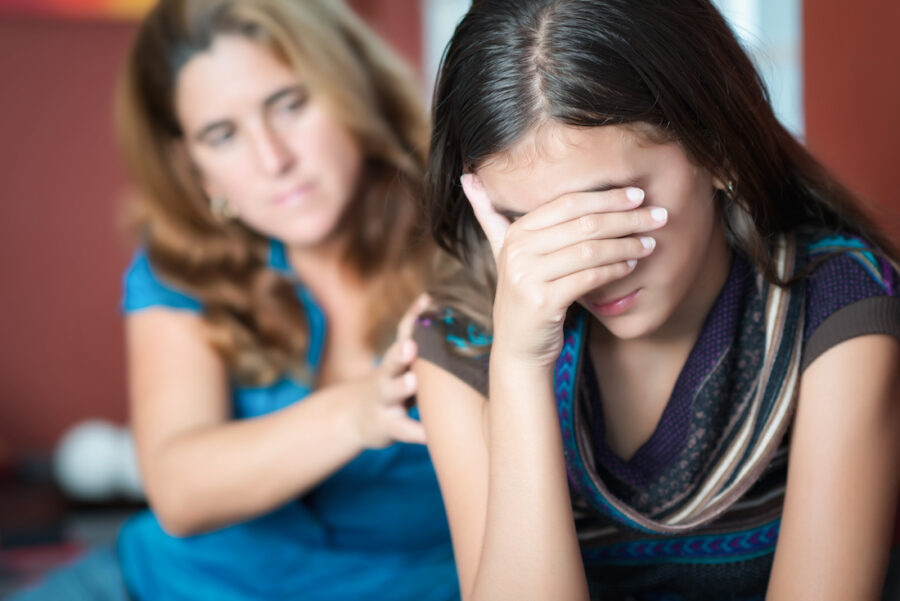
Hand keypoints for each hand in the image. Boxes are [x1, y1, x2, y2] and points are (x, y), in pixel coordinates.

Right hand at [349, 294, 430, 448]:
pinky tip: (430, 434)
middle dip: (400, 353)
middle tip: (410, 346)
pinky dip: (417, 432)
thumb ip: (421, 341)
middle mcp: (388, 375)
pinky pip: (404, 429)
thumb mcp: (401, 361)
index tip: (428, 301)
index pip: (404, 332)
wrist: (355, 416)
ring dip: (401, 386)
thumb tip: (448, 309)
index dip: (414, 316)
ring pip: (391, 392)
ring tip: (412, 381)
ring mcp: (384, 401)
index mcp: (397, 356)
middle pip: (392, 361)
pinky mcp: (387, 425)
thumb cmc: (391, 382)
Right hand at [461, 174, 665, 368]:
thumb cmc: (523, 296)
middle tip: (658, 216)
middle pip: (583, 224)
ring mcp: (528, 277)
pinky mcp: (543, 302)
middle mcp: (518, 251)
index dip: (606, 197)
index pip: (567, 204)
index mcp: (515, 233)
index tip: (637, 196)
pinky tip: (631, 266)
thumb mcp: (504, 253)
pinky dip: (614, 270)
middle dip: (626, 218)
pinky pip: (588, 278)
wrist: (517, 348)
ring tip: (650, 243)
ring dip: (626, 244)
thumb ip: (490, 216)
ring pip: (589, 250)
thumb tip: (469, 179)